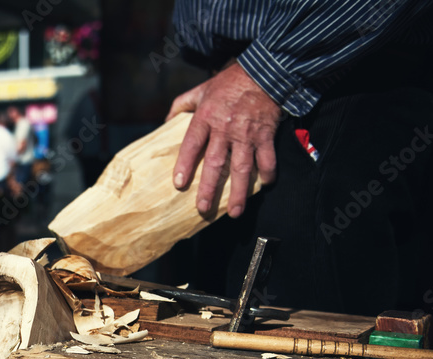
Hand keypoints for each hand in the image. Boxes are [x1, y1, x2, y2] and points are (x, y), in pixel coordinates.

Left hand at [167, 63, 282, 217]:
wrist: (263, 71)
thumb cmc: (229, 82)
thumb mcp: (200, 89)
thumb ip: (180, 106)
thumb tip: (164, 123)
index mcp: (206, 117)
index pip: (191, 144)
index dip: (185, 164)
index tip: (179, 184)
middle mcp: (225, 128)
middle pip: (215, 163)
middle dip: (209, 188)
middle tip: (203, 209)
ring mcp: (246, 133)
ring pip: (242, 167)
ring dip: (238, 191)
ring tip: (234, 212)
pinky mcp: (265, 134)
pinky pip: (267, 158)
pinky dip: (268, 173)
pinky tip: (264, 187)